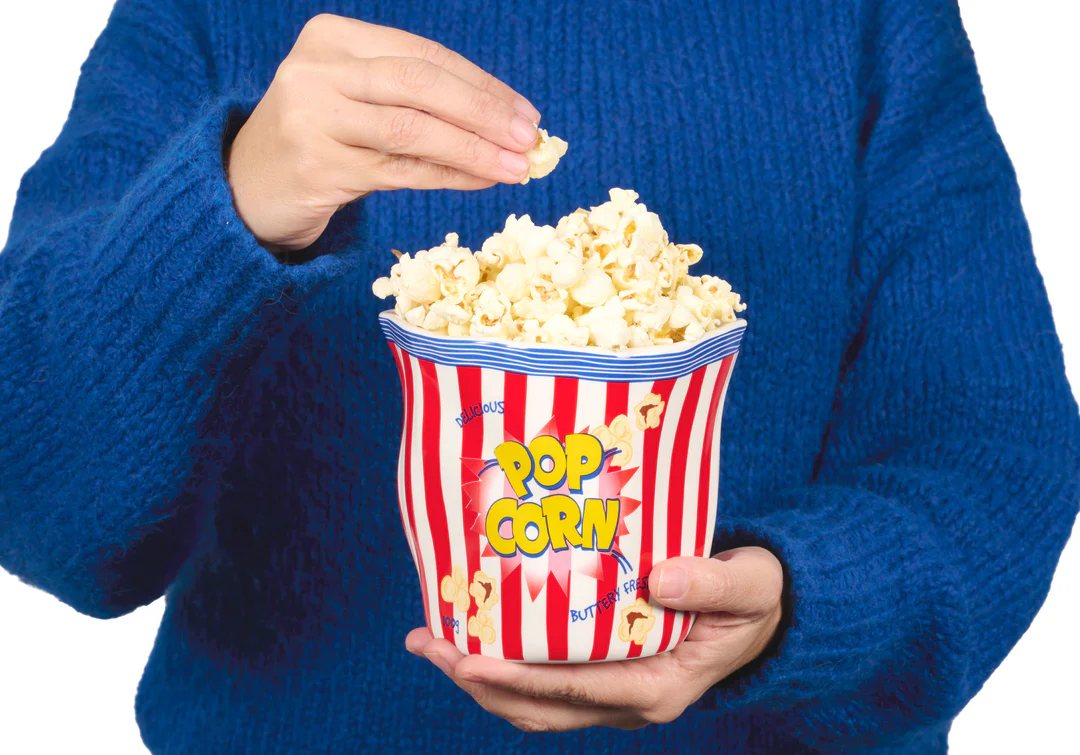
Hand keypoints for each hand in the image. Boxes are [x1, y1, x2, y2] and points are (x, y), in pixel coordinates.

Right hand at [227, 14, 541, 250]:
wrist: (247, 185)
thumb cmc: (320, 139)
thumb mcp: (358, 100)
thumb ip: (416, 100)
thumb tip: (508, 124)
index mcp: (332, 37)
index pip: (423, 55)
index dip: (481, 84)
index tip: (525, 111)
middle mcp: (317, 70)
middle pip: (420, 84)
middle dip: (484, 111)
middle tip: (529, 137)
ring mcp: (312, 118)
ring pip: (411, 129)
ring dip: (473, 149)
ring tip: (516, 166)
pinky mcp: (317, 167)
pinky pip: (399, 170)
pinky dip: (448, 175)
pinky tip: (482, 181)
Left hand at [406, 546, 783, 731]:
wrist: (763, 613)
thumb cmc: (757, 596)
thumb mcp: (749, 587)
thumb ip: (711, 585)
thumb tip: (660, 579)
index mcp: (659, 688)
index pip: (574, 688)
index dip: (517, 676)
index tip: (467, 657)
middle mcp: (629, 703)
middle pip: (538, 706)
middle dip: (476, 679)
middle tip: (428, 642)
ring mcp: (614, 695)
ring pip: (532, 703)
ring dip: (479, 677)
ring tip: (430, 640)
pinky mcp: (605, 677)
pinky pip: (543, 684)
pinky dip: (503, 667)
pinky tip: (474, 633)